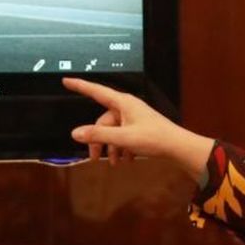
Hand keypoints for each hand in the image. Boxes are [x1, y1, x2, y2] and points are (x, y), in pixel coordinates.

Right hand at [62, 77, 212, 177]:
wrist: (179, 147)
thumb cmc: (153, 138)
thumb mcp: (123, 138)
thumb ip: (98, 135)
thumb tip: (75, 133)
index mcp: (122, 103)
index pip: (96, 91)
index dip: (80, 86)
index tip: (66, 80)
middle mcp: (127, 107)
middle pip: (103, 120)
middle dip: (98, 140)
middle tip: (95, 158)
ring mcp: (134, 117)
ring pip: (113, 131)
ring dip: (111, 147)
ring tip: (115, 163)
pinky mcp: (140, 128)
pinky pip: (123, 135)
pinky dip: (122, 148)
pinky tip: (127, 160)